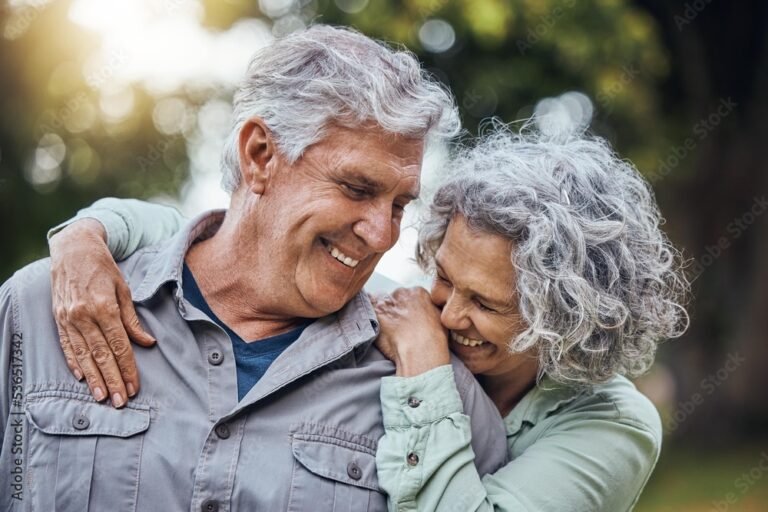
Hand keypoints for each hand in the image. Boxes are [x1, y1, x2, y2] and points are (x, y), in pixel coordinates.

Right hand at [50, 219, 155, 406]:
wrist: (74, 248)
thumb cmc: (104, 268)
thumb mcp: (124, 289)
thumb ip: (132, 319)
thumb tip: (147, 342)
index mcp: (104, 308)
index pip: (119, 346)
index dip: (128, 368)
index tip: (134, 387)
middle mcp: (84, 316)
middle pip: (101, 355)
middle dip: (112, 380)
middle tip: (120, 401)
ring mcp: (68, 318)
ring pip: (83, 355)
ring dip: (93, 378)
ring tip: (101, 397)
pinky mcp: (58, 318)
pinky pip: (67, 345)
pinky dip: (74, 362)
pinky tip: (81, 377)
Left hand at [369, 287, 449, 376]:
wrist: (420, 351)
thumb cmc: (432, 340)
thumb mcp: (440, 320)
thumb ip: (430, 310)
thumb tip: (426, 312)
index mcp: (419, 292)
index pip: (410, 295)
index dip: (408, 308)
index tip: (407, 318)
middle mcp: (402, 292)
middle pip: (395, 297)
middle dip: (395, 309)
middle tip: (397, 325)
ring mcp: (387, 301)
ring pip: (380, 301)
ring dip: (382, 312)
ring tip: (387, 328)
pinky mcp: (374, 311)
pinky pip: (366, 305)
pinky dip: (368, 312)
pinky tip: (372, 322)